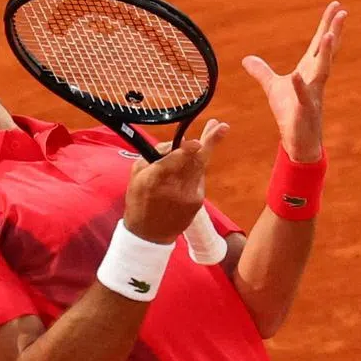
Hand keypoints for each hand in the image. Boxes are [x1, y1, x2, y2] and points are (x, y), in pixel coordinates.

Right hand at [124, 119, 229, 243]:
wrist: (149, 234)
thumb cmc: (139, 200)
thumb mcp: (137, 174)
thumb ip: (156, 156)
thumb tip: (178, 142)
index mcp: (154, 179)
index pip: (173, 162)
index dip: (186, 151)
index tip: (196, 142)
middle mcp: (174, 187)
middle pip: (196, 161)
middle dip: (210, 141)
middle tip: (223, 126)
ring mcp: (189, 196)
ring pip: (201, 167)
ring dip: (207, 149)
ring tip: (217, 130)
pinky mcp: (198, 202)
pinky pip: (199, 178)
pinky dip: (196, 169)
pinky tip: (192, 165)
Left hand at [242, 1, 347, 162]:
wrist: (297, 140)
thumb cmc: (289, 113)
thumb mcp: (272, 88)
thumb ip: (262, 72)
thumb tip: (246, 59)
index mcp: (308, 70)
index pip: (319, 43)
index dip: (326, 24)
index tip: (336, 5)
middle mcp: (314, 79)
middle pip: (326, 51)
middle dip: (334, 31)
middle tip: (342, 12)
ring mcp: (312, 93)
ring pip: (322, 70)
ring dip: (326, 53)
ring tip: (329, 35)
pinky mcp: (305, 110)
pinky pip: (303, 96)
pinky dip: (300, 86)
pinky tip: (297, 75)